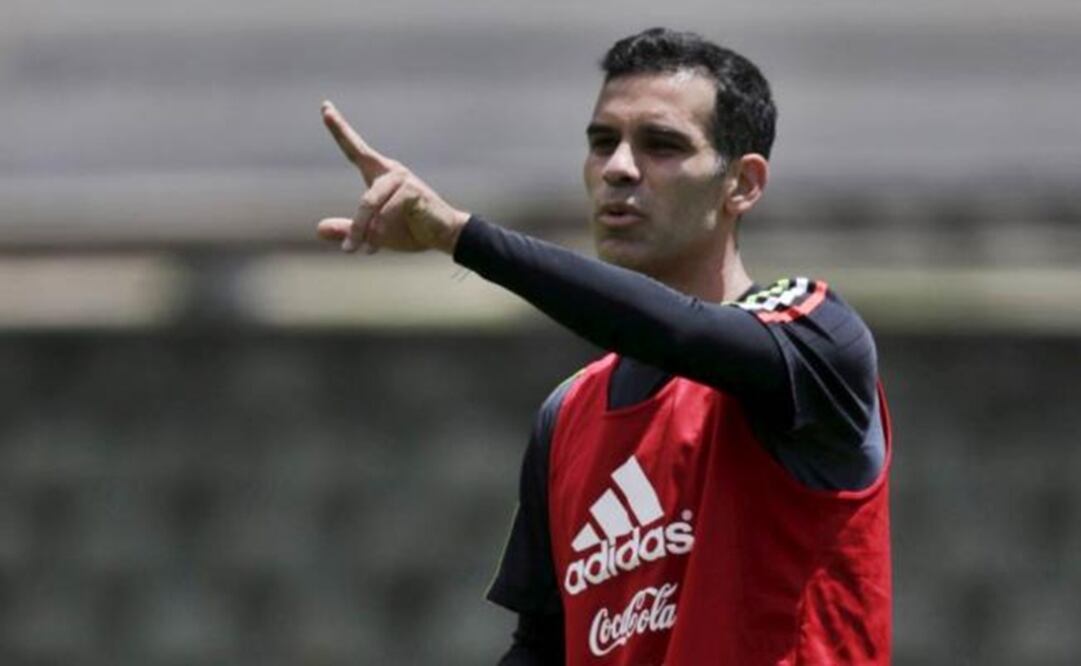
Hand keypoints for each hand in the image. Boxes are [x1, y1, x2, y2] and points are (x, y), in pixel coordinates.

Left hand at [317, 100, 470, 254]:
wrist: (444, 236)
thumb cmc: (411, 230)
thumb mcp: (374, 233)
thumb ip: (349, 229)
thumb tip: (319, 229)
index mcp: (379, 175)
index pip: (355, 149)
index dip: (339, 129)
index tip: (325, 107)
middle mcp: (391, 172)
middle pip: (365, 200)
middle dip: (358, 227)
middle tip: (349, 251)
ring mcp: (403, 179)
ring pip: (372, 207)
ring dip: (368, 233)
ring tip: (366, 251)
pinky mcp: (412, 191)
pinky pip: (387, 213)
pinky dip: (383, 232)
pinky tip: (383, 245)